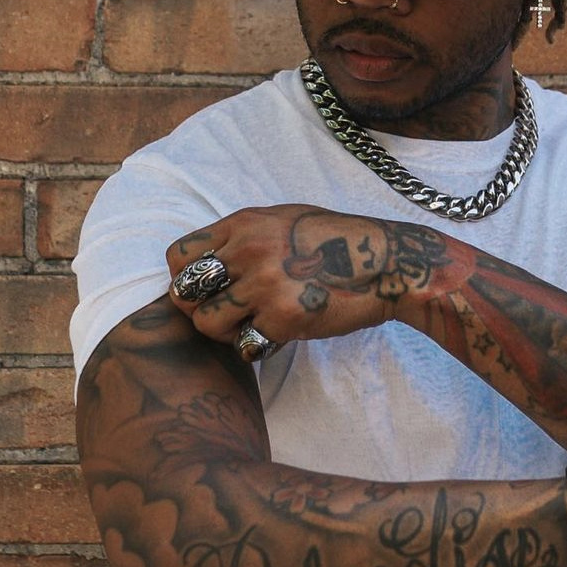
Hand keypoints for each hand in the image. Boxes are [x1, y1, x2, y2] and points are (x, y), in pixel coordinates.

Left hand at [166, 205, 456, 349]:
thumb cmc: (339, 241)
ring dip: (225, 332)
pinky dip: (258, 347)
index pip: (178, 255)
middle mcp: (248, 250)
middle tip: (226, 313)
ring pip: (206, 323)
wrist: (387, 262)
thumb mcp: (285, 219)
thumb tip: (209, 260)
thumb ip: (244, 236)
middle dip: (199, 308)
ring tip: (252, 325)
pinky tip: (279, 334)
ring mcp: (265, 284)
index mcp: (245, 223)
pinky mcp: (284, 317)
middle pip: (183, 292)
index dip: (186, 277)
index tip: (208, 288)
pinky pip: (244, 346)